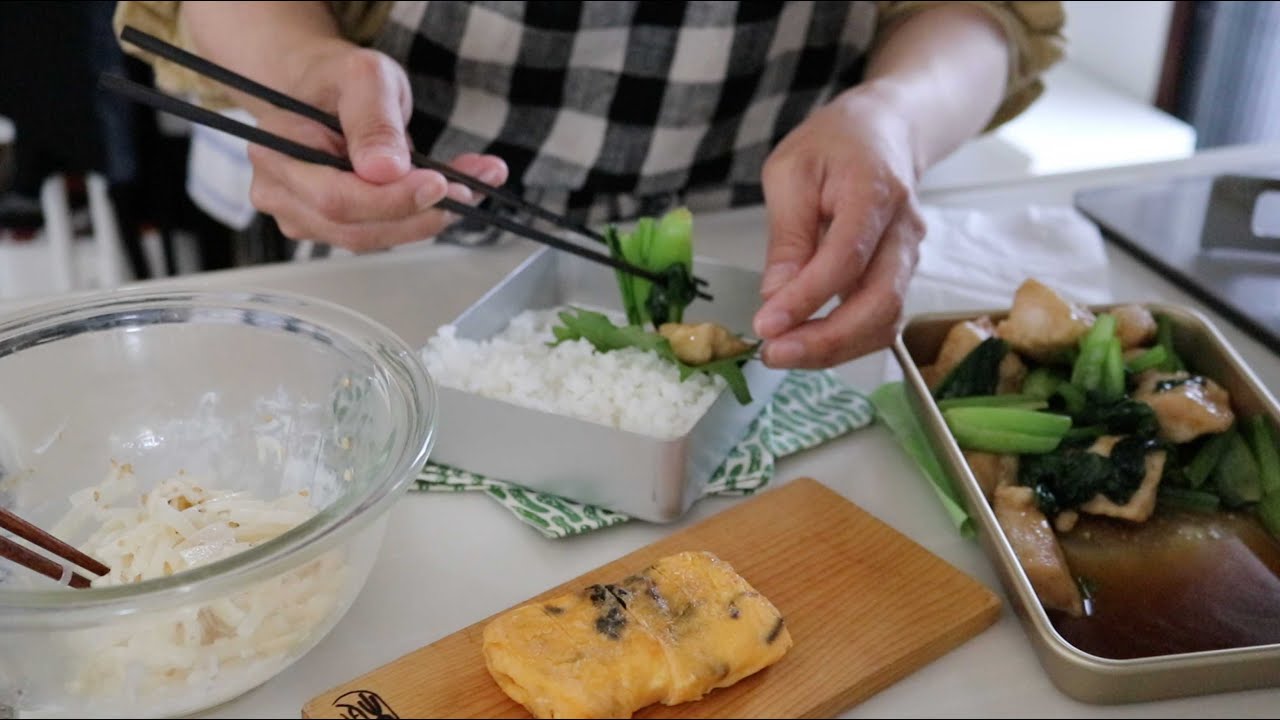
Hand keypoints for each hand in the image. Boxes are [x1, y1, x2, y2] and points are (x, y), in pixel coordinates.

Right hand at [245, 43, 508, 251]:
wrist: (323, 92)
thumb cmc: (338, 81)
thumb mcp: (365, 78)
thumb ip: (374, 120)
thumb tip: (385, 171)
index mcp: (277, 149)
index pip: (335, 197)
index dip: (391, 200)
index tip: (438, 184)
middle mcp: (279, 191)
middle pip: (355, 227)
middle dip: (418, 214)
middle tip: (466, 191)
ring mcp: (301, 216)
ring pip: (373, 237)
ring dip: (427, 218)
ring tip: (469, 187)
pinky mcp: (329, 228)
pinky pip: (380, 233)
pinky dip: (420, 217)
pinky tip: (450, 194)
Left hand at [751, 83, 925, 368]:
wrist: (884, 133)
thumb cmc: (832, 145)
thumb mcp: (789, 173)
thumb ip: (787, 235)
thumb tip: (776, 295)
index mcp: (874, 192)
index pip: (846, 258)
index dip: (807, 298)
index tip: (766, 325)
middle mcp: (903, 231)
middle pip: (879, 302)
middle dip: (826, 340)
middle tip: (774, 353)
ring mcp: (908, 257)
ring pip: (886, 321)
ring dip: (835, 349)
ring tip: (784, 354)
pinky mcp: (900, 276)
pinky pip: (881, 320)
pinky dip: (845, 341)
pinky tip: (807, 342)